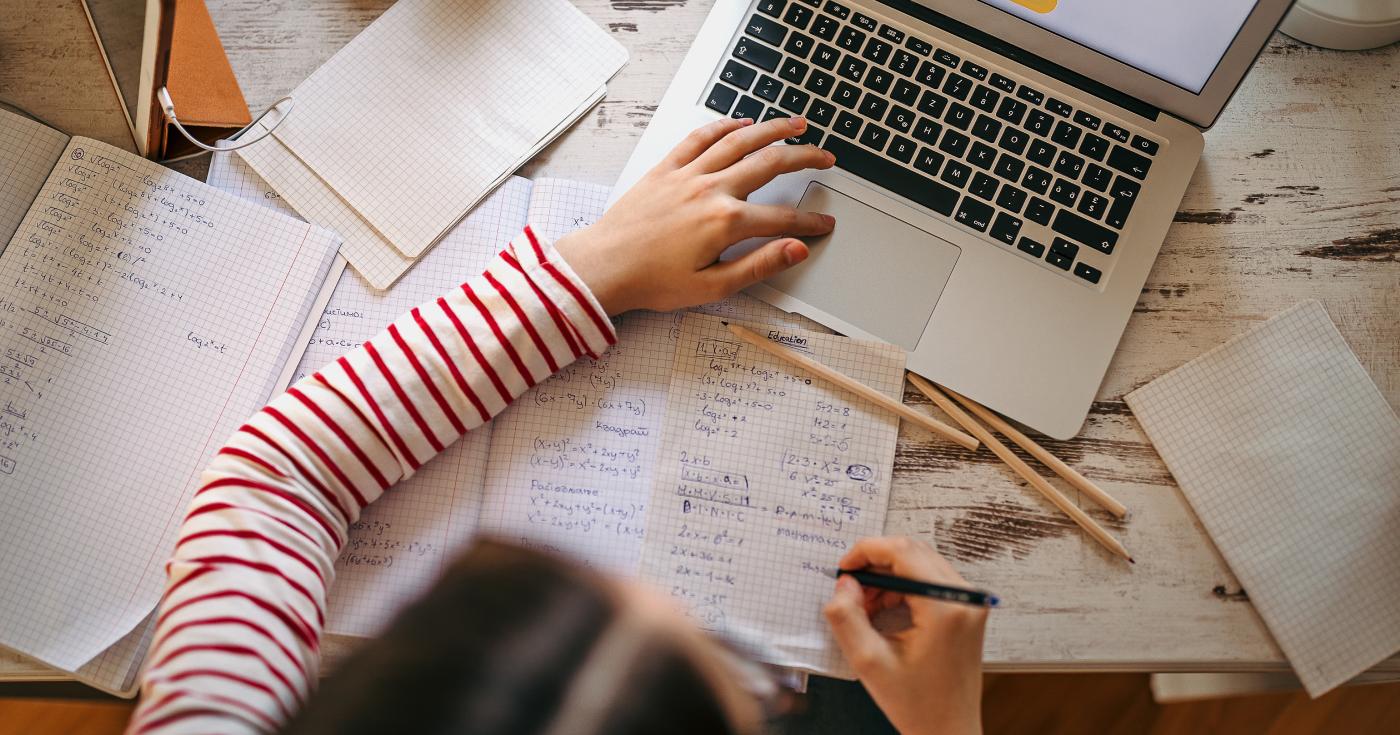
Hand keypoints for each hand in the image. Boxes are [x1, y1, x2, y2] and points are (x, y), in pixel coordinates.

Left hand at [554, 116, 835, 314]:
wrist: (605, 266)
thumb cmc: (653, 281)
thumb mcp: (713, 286)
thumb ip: (759, 265)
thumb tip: (796, 249)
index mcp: (725, 222)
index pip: (782, 218)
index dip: (810, 221)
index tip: (825, 223)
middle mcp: (711, 190)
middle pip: (769, 164)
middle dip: (804, 158)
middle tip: (826, 157)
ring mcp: (688, 174)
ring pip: (739, 141)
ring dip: (772, 129)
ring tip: (796, 124)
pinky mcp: (666, 168)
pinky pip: (699, 137)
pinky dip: (723, 126)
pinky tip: (741, 123)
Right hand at [823, 537, 988, 734]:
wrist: (948, 729)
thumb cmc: (918, 704)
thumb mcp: (868, 662)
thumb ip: (847, 617)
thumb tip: (844, 584)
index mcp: (945, 608)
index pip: (902, 552)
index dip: (866, 551)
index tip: (844, 568)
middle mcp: (964, 598)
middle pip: (912, 552)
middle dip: (875, 565)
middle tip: (851, 590)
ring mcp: (969, 602)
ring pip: (920, 563)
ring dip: (887, 577)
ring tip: (865, 607)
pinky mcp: (966, 609)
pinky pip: (930, 579)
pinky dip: (902, 587)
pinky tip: (884, 610)